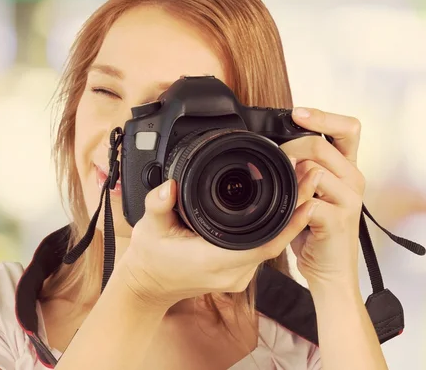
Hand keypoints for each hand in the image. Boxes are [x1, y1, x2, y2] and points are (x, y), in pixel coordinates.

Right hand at [120, 175, 320, 307]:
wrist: (149, 285)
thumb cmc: (150, 257)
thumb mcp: (149, 227)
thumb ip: (158, 204)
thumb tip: (170, 186)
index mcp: (212, 261)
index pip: (263, 244)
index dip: (289, 223)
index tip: (306, 197)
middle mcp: (231, 273)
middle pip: (275, 241)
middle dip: (296, 208)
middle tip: (310, 174)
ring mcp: (237, 275)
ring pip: (273, 245)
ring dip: (289, 217)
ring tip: (301, 182)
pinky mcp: (238, 272)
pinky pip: (264, 249)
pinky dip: (277, 227)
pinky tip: (284, 204)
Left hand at [280, 107, 365, 293]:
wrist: (327, 270)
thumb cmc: (314, 229)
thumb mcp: (309, 192)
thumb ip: (301, 168)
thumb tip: (276, 145)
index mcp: (346, 168)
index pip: (348, 128)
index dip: (322, 117)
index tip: (297, 113)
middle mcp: (353, 179)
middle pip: (321, 146)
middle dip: (290, 150)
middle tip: (275, 162)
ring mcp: (349, 200)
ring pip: (315, 170)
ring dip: (290, 180)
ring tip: (284, 195)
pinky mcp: (339, 220)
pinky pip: (309, 202)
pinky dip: (292, 207)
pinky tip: (289, 215)